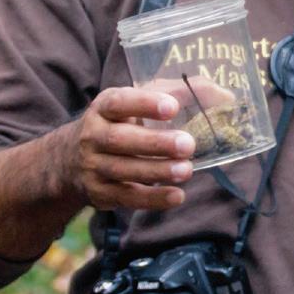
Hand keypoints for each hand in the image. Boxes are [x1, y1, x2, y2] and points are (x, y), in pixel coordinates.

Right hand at [60, 86, 195, 210]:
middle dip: (156, 143)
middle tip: (188, 144)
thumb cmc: (119, 124)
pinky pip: (127, 197)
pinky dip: (153, 199)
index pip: (119, 102)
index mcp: (103, 108)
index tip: (173, 106)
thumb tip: (223, 95)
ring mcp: (93, 166)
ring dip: (158, 171)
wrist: (70, 159)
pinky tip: (177, 195)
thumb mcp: (135, 104)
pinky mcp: (100, 193)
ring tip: (186, 170)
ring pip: (124, 170)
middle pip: (121, 140)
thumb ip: (174, 94)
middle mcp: (92, 136)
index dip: (144, 104)